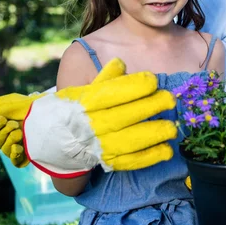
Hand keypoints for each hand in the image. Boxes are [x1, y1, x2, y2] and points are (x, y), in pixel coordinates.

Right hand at [0, 58, 176, 177]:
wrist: (53, 139)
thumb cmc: (75, 108)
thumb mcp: (84, 89)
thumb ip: (105, 77)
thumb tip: (121, 63)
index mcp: (87, 103)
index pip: (112, 93)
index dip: (134, 86)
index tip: (153, 80)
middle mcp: (93, 125)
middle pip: (125, 116)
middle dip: (151, 107)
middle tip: (171, 99)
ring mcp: (100, 146)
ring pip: (130, 141)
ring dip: (154, 135)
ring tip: (172, 128)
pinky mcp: (108, 162)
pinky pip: (130, 161)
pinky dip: (149, 157)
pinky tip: (166, 151)